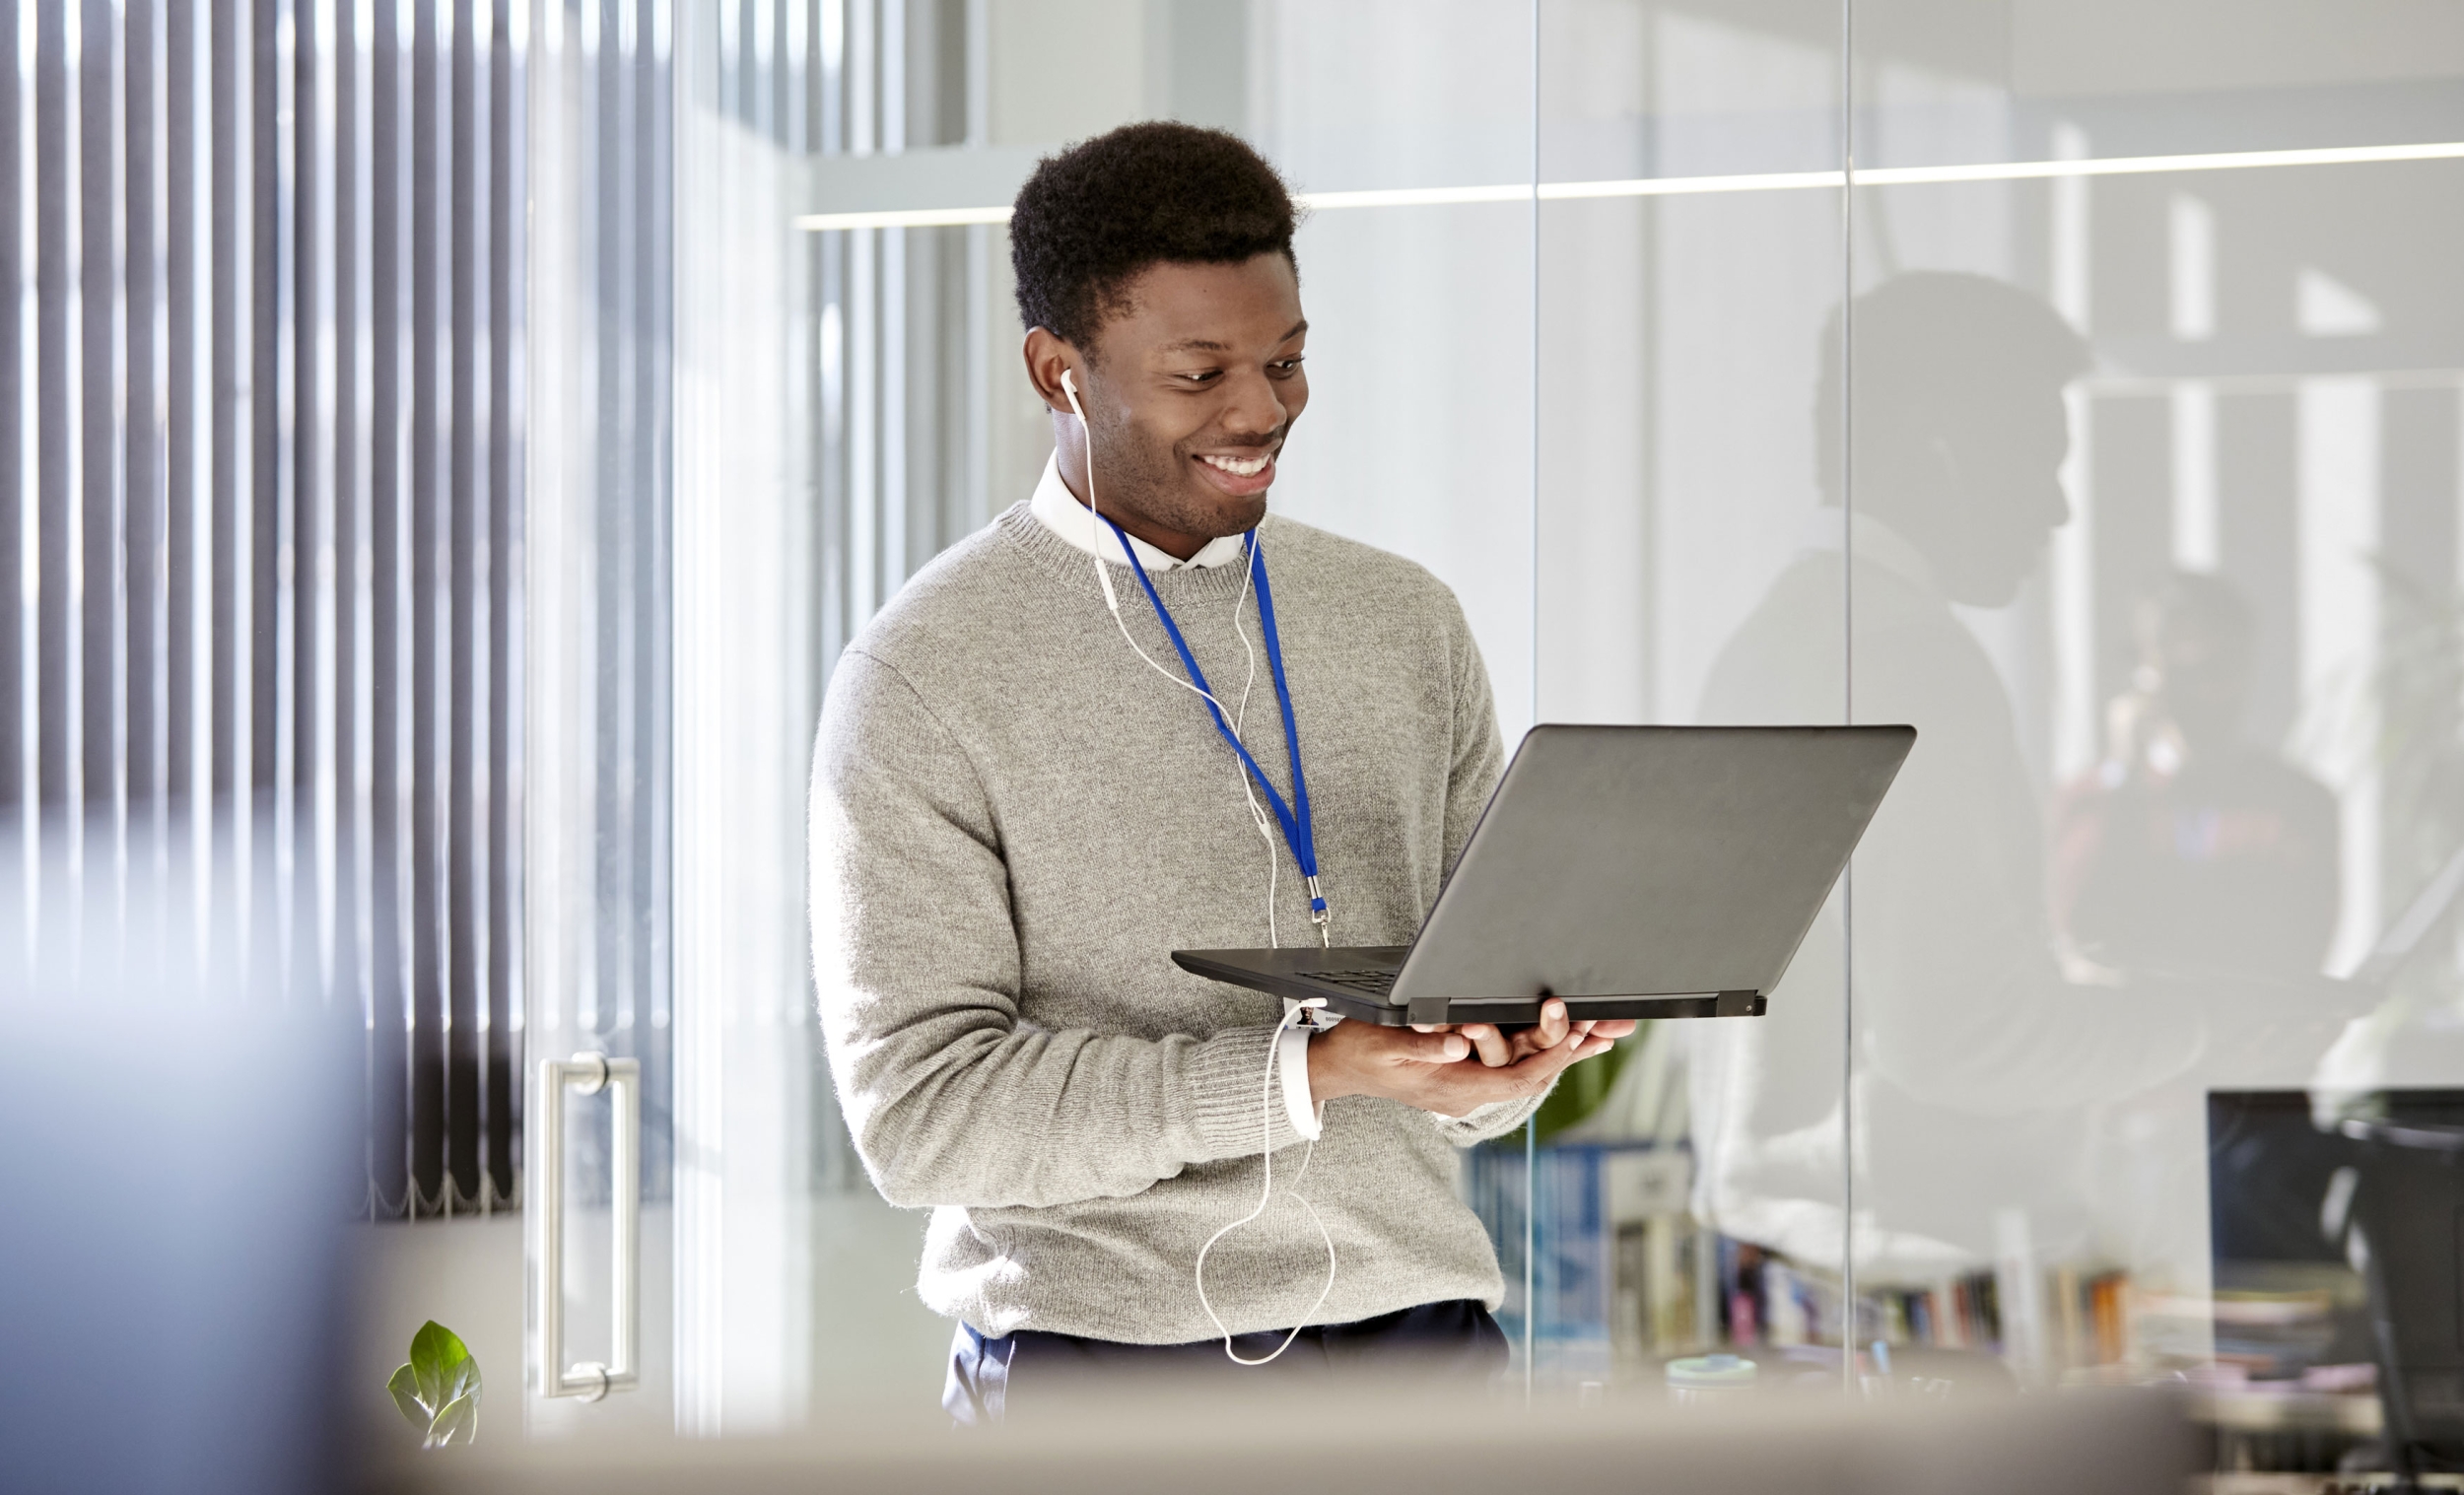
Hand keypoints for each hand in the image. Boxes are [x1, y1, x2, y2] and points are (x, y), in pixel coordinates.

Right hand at [1306, 999, 1630, 1116]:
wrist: (1342, 1066)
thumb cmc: (1361, 1053)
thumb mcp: (1385, 1046)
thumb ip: (1423, 1044)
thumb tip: (1459, 1041)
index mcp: (1455, 1088)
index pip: (1516, 1078)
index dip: (1549, 1059)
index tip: (1577, 1037)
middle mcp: (1471, 1089)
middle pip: (1533, 1070)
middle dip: (1572, 1047)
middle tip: (1610, 1026)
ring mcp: (1472, 1080)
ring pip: (1530, 1064)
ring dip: (1568, 1045)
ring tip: (1606, 1027)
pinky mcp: (1470, 1067)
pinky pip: (1516, 1060)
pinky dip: (1547, 1047)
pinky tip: (1574, 1035)